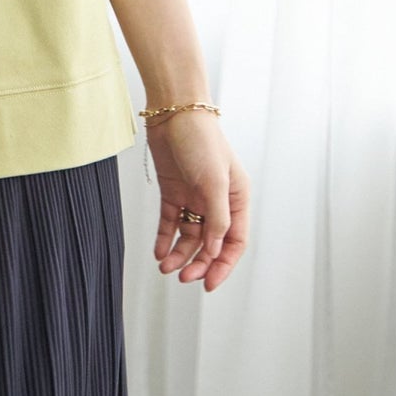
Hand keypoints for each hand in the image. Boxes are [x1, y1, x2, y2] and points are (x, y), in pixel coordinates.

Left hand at [144, 110, 249, 290]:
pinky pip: (170, 221)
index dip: (222, 265)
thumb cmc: (202, 141)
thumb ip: (217, 217)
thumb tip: (214, 250)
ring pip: (189, 235)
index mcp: (237, 200)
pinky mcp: (173, 191)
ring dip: (179, 253)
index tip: (208, 283)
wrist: (174, 112)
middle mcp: (216, 201)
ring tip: (165, 267)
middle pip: (210, 243)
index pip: (233, 242)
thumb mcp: (215, 181)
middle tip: (183, 277)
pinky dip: (164, 237)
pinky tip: (159, 251)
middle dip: (198, 263)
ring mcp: (194, 197)